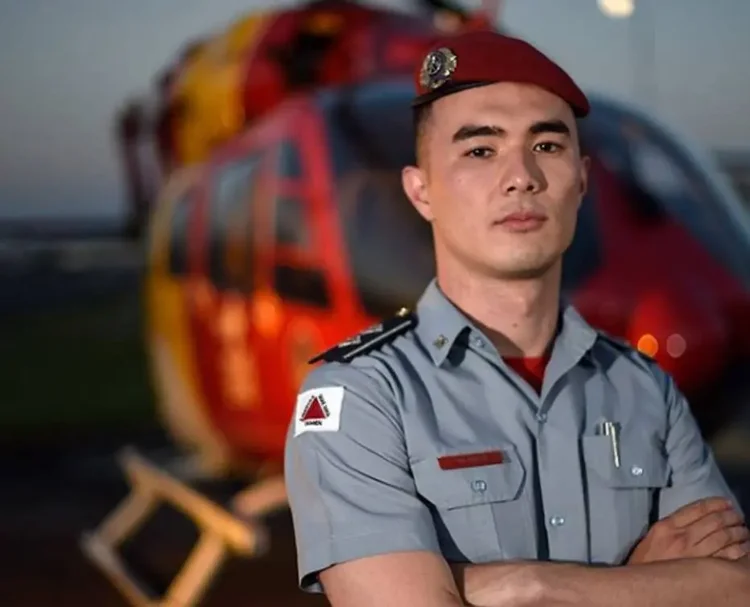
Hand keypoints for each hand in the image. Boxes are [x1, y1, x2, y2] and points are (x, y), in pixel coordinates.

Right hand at [627, 497, 749, 564]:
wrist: (643, 585)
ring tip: (743, 530)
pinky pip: (728, 557)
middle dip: (730, 516)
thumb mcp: (653, 535)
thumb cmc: (646, 560)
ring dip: (738, 532)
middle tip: (738, 516)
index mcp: (668, 526)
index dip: (715, 503)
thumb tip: (695, 517)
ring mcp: (695, 555)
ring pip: (724, 538)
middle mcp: (683, 538)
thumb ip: (672, 525)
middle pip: (714, 522)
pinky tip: (743, 547)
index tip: (726, 502)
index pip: (697, 509)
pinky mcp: (704, 571)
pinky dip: (739, 550)